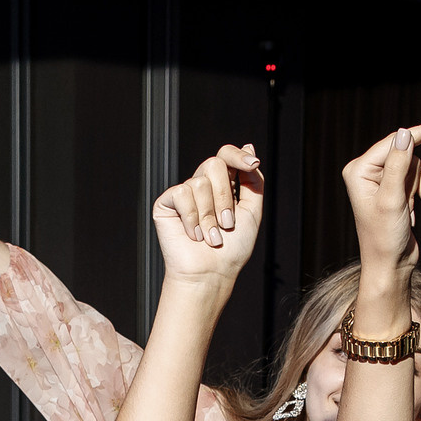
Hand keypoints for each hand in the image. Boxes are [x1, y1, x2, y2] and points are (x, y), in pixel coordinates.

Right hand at [151, 145, 264, 285]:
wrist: (211, 273)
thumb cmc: (232, 250)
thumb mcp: (252, 212)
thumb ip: (253, 182)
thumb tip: (249, 148)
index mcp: (223, 186)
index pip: (226, 155)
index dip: (238, 155)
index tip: (252, 164)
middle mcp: (202, 186)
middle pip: (214, 164)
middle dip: (225, 196)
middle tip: (227, 224)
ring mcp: (184, 194)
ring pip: (200, 182)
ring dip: (209, 215)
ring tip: (210, 236)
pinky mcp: (166, 203)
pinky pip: (182, 194)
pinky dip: (191, 218)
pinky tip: (192, 234)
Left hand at [340, 119, 420, 276]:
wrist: (390, 267)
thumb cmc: (384, 238)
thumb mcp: (392, 199)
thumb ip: (398, 165)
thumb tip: (405, 133)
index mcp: (360, 170)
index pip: (394, 142)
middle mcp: (370, 173)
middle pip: (410, 159)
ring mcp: (386, 183)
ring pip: (420, 175)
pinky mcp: (399, 193)